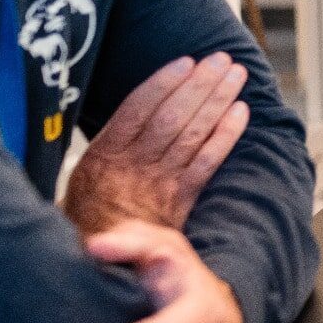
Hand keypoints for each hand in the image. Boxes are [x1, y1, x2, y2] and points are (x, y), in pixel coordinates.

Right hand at [63, 54, 250, 235]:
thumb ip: (110, 141)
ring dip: (217, 101)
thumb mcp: (82, 174)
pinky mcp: (183, 197)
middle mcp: (134, 163)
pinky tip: (240, 113)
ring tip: (235, 75)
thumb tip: (139, 104)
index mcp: (105, 154)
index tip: (186, 62)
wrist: (106, 263)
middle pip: (172, 116)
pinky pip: (208, 161)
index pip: (137, 109)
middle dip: (200, 84)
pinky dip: (226, 135)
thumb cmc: (92, 213)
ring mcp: (161, 180)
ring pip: (193, 133)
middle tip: (221, 60)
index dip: (163, 83)